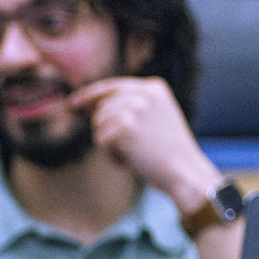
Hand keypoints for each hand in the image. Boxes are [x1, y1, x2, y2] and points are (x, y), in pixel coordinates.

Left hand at [69, 77, 223, 209]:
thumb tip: (91, 105)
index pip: (113, 86)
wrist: (185, 172)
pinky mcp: (126, 126)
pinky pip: (101, 141)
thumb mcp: (155, 118)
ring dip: (109, 145)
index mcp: (154, 88)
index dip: (90, 94)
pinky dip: (110, 156)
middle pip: (102, 107)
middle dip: (104, 129)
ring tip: (131, 155)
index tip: (73, 103)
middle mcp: (145, 93)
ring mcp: (135, 108)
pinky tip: (128, 161)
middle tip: (124, 148)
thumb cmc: (168, 152)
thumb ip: (131, 105)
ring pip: (99, 124)